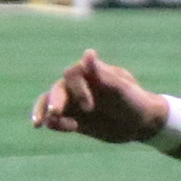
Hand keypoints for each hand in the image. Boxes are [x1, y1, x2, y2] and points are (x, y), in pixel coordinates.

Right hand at [31, 49, 164, 141]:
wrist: (140, 123)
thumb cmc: (134, 101)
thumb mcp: (121, 88)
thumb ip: (101, 74)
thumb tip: (87, 53)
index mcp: (89, 73)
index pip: (73, 75)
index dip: (77, 90)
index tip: (90, 107)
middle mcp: (78, 85)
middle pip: (58, 89)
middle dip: (55, 101)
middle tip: (55, 113)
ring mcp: (73, 102)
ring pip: (49, 103)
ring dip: (43, 111)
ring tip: (40, 124)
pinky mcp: (71, 118)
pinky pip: (56, 120)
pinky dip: (54, 124)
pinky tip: (59, 128)